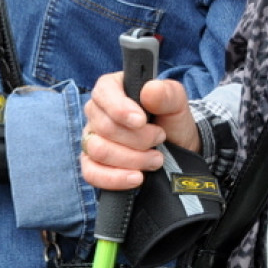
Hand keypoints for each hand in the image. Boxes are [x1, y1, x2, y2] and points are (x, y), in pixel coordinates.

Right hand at [81, 72, 196, 189]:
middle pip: (104, 127)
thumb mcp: (177, 103)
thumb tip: (149, 90)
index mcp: (112, 88)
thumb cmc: (170, 121)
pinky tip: (136, 178)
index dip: (120, 109)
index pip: (103, 93)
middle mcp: (97, 113)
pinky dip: (116, 178)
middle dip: (137, 138)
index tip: (141, 121)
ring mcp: (91, 139)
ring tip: (155, 159)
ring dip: (132, 159)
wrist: (175, 149)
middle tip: (160, 138)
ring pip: (99, 151)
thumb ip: (167, 93)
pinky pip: (91, 173)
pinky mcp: (91, 165)